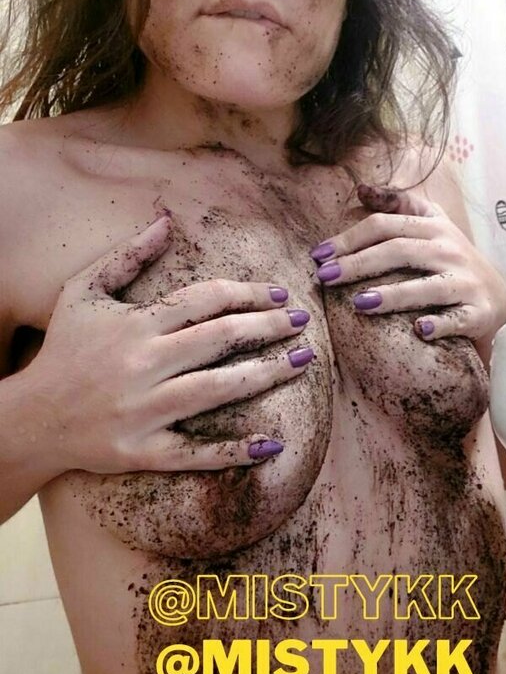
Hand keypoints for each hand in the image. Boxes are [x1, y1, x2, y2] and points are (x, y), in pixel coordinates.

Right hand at [29, 214, 314, 474]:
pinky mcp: (143, 451)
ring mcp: (144, 410)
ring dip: (266, 374)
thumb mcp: (83, 292)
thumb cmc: (63, 349)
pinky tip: (273, 444)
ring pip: (217, 389)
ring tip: (301, 361)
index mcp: (136, 324)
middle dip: (269, 327)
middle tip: (305, 321)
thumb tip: (167, 222)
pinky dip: (235, 451)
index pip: (205, 299)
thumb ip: (126, 256)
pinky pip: (196, 452)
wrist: (32, 417)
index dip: (248, 293)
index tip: (279, 294)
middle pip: (221, 339)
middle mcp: (143, 364)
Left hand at [310, 182, 505, 343]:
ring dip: (392, 295)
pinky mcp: (477, 312)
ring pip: (426, 287)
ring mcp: (465, 282)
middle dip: (358, 264)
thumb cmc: (452, 259)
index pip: (384, 225)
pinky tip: (419, 330)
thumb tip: (361, 188)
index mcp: (432, 227)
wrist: (497, 298)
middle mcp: (449, 250)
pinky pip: (457, 320)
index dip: (349, 238)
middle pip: (398, 251)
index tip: (318, 254)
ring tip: (359, 304)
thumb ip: (399, 203)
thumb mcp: (432, 223)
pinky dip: (439, 325)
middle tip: (325, 278)